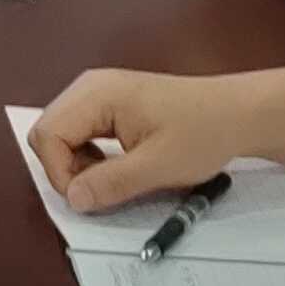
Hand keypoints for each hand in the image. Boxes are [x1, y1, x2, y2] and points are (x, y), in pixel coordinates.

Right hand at [26, 67, 254, 214]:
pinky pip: (80, 130)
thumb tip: (73, 199)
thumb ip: (111, 183)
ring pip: (62, 132)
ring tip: (112, 177)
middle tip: (98, 189)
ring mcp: (99, 92)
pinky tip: (115, 164)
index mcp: (97, 94)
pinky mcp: (110, 102)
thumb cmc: (202, 133)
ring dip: (76, 163)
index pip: (47, 134)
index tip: (87, 197)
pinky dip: (88, 154)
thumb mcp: (158, 166)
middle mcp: (91, 86)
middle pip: (49, 131)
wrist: (237, 114)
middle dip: (64, 167)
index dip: (59, 172)